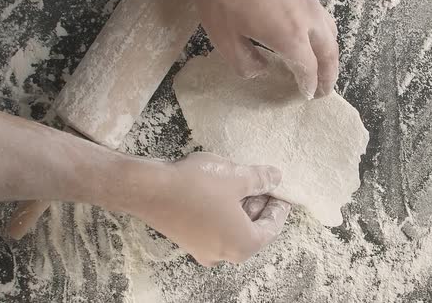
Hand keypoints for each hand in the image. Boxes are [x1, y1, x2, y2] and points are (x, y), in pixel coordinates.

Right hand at [122, 152, 290, 266]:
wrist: (149, 189)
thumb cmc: (196, 185)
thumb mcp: (236, 177)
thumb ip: (260, 179)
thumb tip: (275, 178)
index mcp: (241, 245)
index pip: (270, 229)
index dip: (278, 210)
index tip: (282, 196)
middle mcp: (222, 254)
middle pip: (251, 233)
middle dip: (259, 209)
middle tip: (264, 187)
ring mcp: (202, 249)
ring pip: (232, 231)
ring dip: (241, 210)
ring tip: (243, 185)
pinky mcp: (187, 240)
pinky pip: (214, 229)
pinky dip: (223, 214)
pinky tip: (222, 192)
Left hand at [195, 0, 338, 98]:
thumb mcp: (224, 37)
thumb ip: (244, 62)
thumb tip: (259, 71)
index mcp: (290, 38)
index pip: (308, 69)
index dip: (310, 85)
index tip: (307, 94)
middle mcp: (307, 20)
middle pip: (329, 52)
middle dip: (330, 74)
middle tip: (326, 89)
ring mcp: (308, 0)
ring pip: (331, 31)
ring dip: (331, 52)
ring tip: (324, 63)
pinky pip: (323, 15)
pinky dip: (325, 32)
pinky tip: (312, 32)